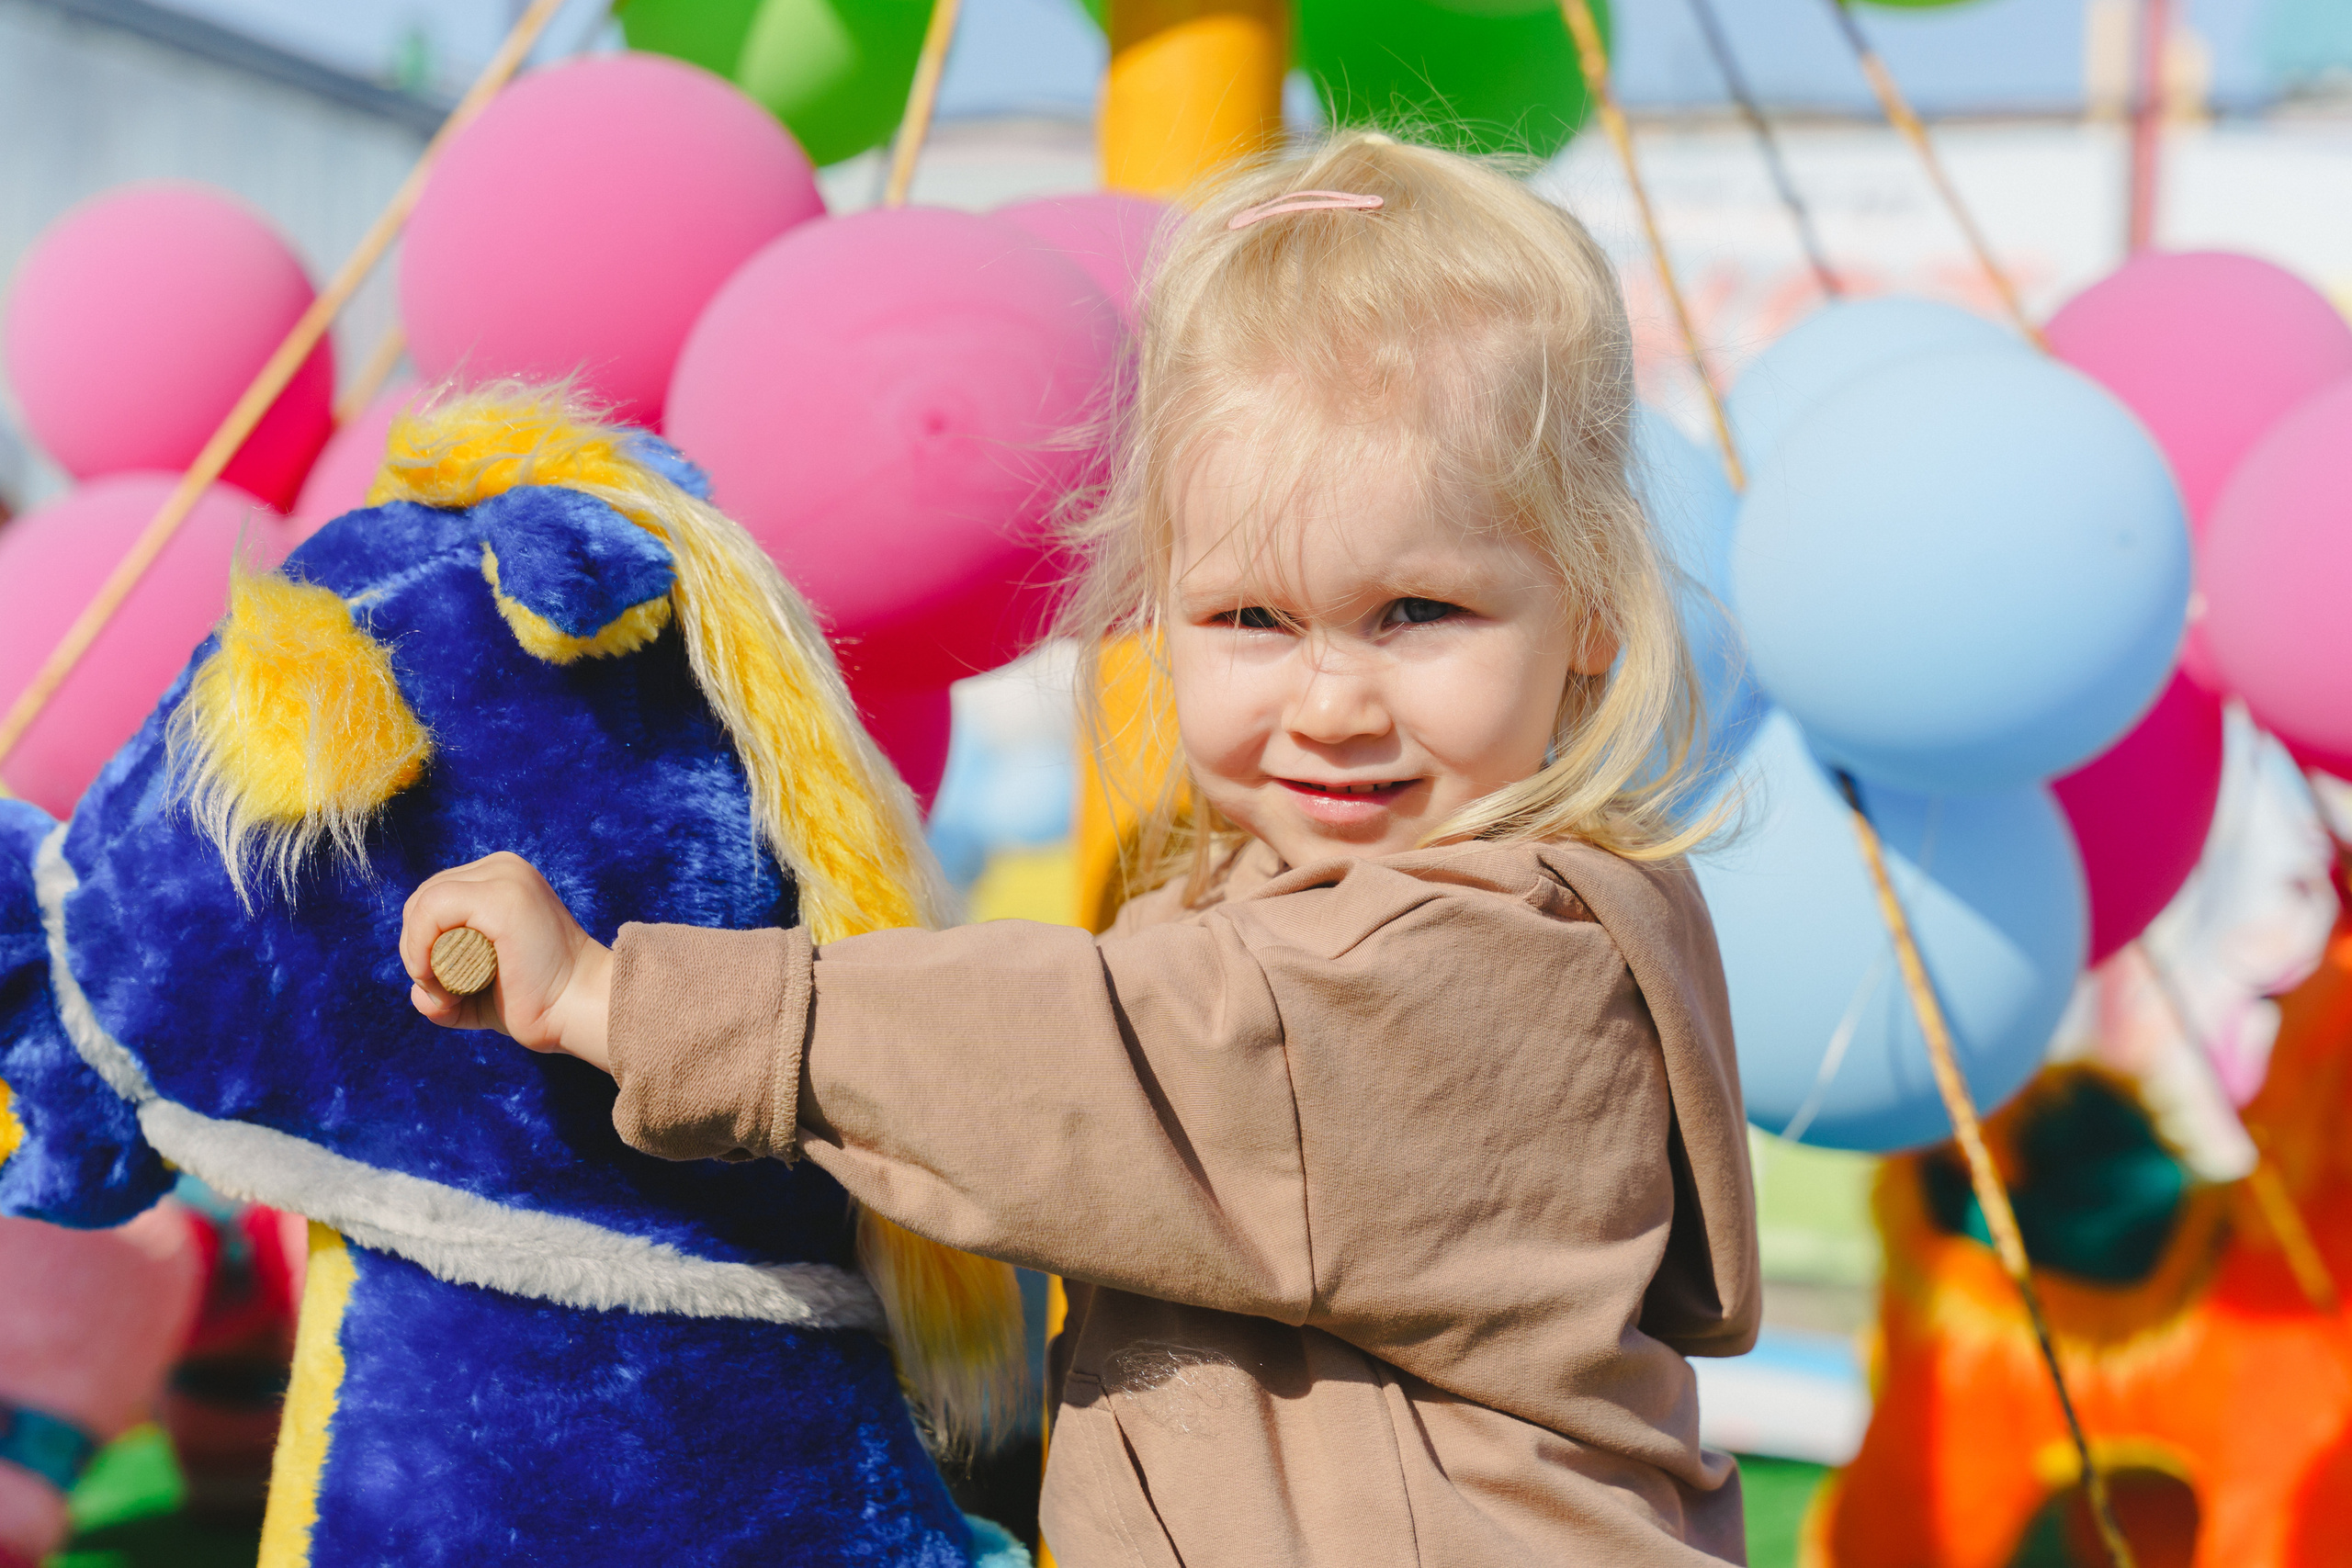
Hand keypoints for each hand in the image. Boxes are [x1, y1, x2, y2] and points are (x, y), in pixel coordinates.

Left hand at [399, 852, 613, 1073]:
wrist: (579, 1009)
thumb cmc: (535, 1003)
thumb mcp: (478, 989)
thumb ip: (443, 989)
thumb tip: (419, 997)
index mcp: (501, 879)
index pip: (433, 900)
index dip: (420, 944)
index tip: (443, 989)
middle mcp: (503, 869)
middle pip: (423, 898)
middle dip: (416, 950)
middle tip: (442, 994)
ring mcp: (504, 877)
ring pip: (423, 902)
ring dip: (417, 954)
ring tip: (446, 994)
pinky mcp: (502, 896)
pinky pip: (432, 908)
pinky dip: (420, 948)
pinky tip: (437, 980)